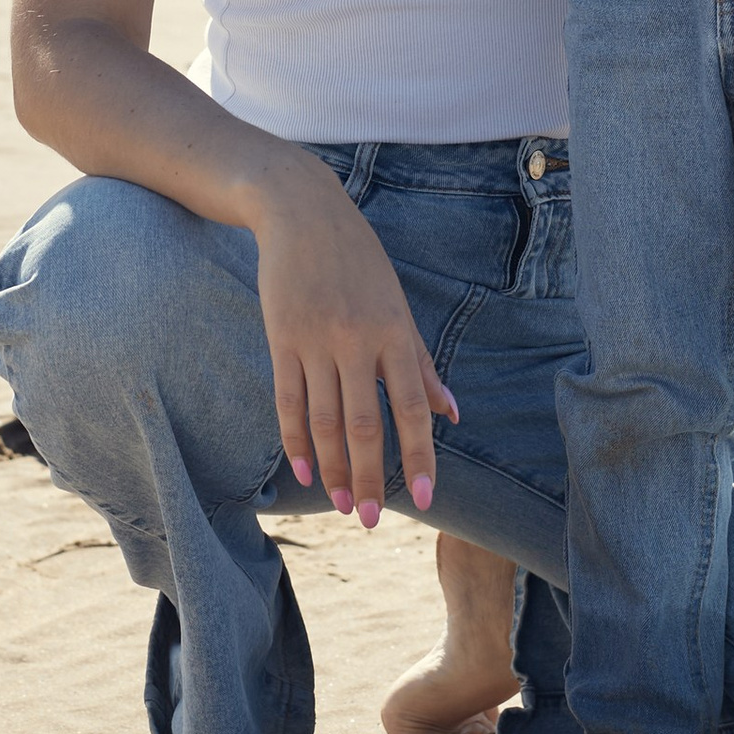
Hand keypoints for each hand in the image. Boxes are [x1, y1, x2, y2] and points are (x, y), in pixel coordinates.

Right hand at [251, 165, 457, 526]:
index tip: (423, 497)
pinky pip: (287, 400)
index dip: (417, 455)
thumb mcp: (398, 307)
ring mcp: (314, 340)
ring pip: (323, 420)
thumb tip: (452, 414)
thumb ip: (421, 364)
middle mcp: (355, 339)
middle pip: (362, 423)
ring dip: (332, 468)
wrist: (302, 213)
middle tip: (374, 520)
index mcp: (393, 332)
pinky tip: (303, 470)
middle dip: (369, 476)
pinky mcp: (280, 339)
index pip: (409, 407)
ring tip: (343, 505)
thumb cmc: (360, 263)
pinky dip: (294, 439)